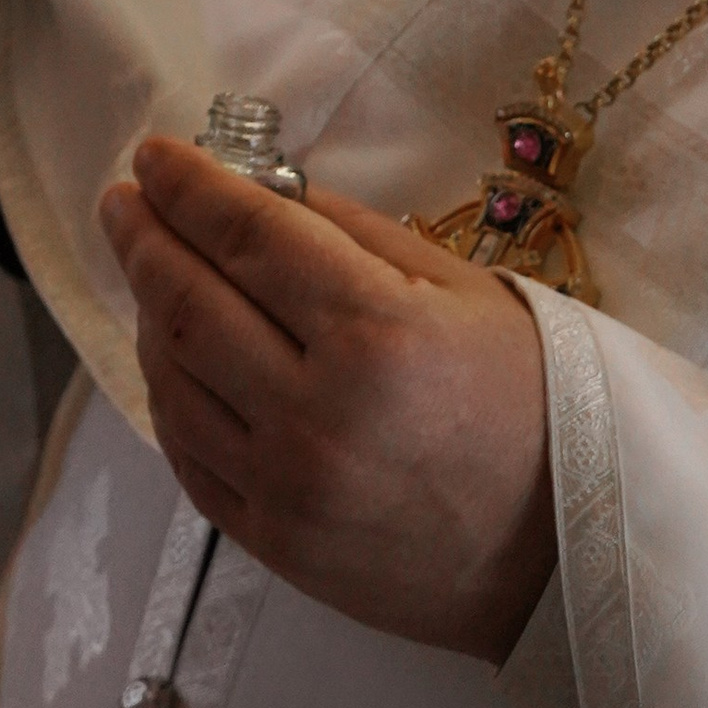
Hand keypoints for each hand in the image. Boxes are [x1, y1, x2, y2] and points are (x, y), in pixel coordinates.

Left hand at [96, 135, 554, 660]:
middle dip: (143, 238)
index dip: (187, 186)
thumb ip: (352, 232)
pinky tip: (170, 359)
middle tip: (125, 201)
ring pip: (173, 381)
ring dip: (147, 315)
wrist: (581, 551)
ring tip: (149, 272)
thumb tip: (262, 191)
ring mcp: (291, 487)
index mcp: (377, 334)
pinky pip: (189, 458)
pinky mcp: (279, 546)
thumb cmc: (537, 405)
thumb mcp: (462, 288)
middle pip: (188, 303)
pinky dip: (167, 397)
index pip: (245, 236)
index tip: (154, 156)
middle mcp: (320, 413)